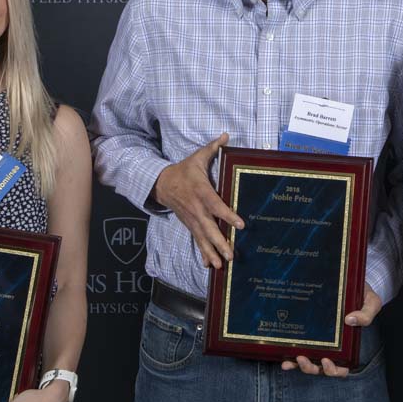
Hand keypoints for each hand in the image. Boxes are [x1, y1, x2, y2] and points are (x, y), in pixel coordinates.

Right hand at [153, 132, 243, 267]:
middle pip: (209, 227)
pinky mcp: (190, 225)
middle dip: (220, 242)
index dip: (227, 215)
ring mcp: (192, 219)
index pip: (216, 205)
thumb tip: (226, 135)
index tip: (241, 224)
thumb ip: (213, 148)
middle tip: (231, 254)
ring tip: (222, 266)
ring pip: (203, 238)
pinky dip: (203, 253)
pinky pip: (197, 241)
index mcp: (201, 191)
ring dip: (212, 252)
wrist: (161, 184)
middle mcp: (196, 209)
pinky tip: (211, 266)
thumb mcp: (196, 157)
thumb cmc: (184, 171)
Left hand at [281, 285, 381, 376]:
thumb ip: (367, 313)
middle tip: (304, 359)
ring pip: (308, 362)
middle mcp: (331, 347)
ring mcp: (317, 341)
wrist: (350, 281)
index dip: (334, 370)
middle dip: (311, 368)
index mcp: (347, 345)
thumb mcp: (371, 302)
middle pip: (321, 368)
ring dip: (299, 364)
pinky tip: (283, 357)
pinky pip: (297, 348)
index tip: (327, 361)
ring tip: (295, 357)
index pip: (342, 367)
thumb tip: (351, 320)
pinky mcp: (306, 333)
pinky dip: (290, 357)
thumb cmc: (362, 295)